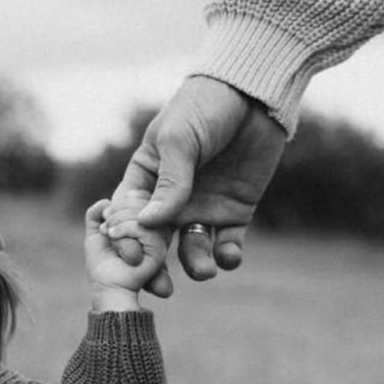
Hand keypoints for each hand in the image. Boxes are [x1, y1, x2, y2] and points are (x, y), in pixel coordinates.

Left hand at [86, 195, 170, 312]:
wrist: (107, 286)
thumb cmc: (103, 262)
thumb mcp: (96, 232)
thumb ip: (97, 214)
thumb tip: (105, 201)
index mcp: (148, 221)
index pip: (142, 196)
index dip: (123, 199)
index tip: (106, 215)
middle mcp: (159, 228)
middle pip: (145, 200)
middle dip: (118, 207)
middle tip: (105, 227)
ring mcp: (161, 238)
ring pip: (145, 212)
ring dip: (119, 218)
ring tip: (108, 233)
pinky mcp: (159, 250)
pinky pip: (144, 228)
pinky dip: (124, 228)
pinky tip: (113, 236)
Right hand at [114, 76, 285, 294]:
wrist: (253, 95)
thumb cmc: (205, 107)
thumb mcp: (180, 139)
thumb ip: (169, 183)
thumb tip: (149, 223)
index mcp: (146, 179)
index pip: (130, 217)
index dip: (130, 241)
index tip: (134, 261)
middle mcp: (171, 199)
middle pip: (157, 243)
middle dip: (158, 268)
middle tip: (162, 288)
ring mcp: (203, 207)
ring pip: (192, 249)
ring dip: (195, 264)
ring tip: (204, 270)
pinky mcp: (234, 211)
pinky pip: (227, 244)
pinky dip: (228, 256)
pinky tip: (229, 256)